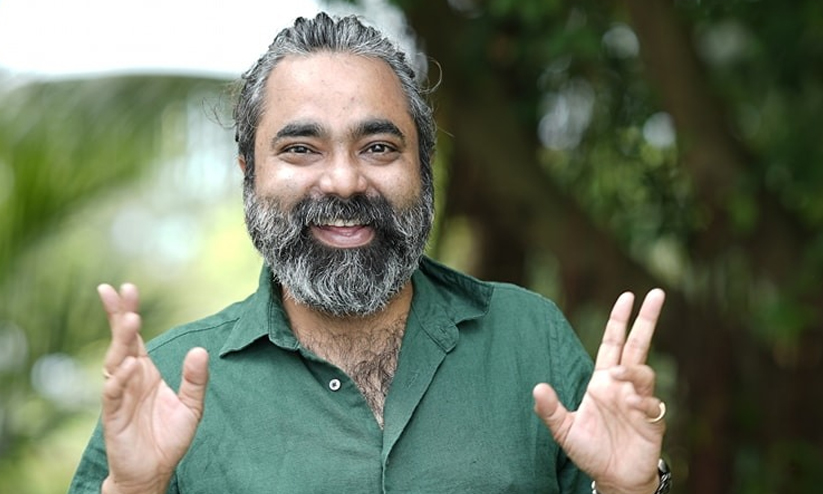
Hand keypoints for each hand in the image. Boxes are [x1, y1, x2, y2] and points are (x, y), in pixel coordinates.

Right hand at [98, 283, 208, 493]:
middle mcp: (130, 379)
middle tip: (117, 290)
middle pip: (121, 341)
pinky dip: (120, 378)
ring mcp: (120, 396)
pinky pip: (113, 393)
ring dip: (122, 341)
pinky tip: (129, 365)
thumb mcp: (192, 406)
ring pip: (114, 361)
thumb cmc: (168, 438)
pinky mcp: (114, 416)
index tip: (127, 288)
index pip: (135, 337)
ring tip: (131, 320)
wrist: (154, 472)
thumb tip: (200, 350)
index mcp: (145, 373)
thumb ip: (195, 379)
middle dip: (118, 316)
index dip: (128, 313)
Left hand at [533, 289, 666, 493]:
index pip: (613, 343)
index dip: (619, 320)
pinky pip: (652, 404)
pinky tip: (633, 407)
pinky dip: (643, 402)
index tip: (627, 296)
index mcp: (603, 381)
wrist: (612, 479)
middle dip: (647, 319)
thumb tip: (537, 387)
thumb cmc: (590, 450)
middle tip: (656, 293)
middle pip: (638, 345)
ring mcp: (639, 401)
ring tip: (619, 376)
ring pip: (644, 373)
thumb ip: (550, 410)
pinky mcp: (652, 421)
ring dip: (633, 370)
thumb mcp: (564, 430)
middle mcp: (623, 386)